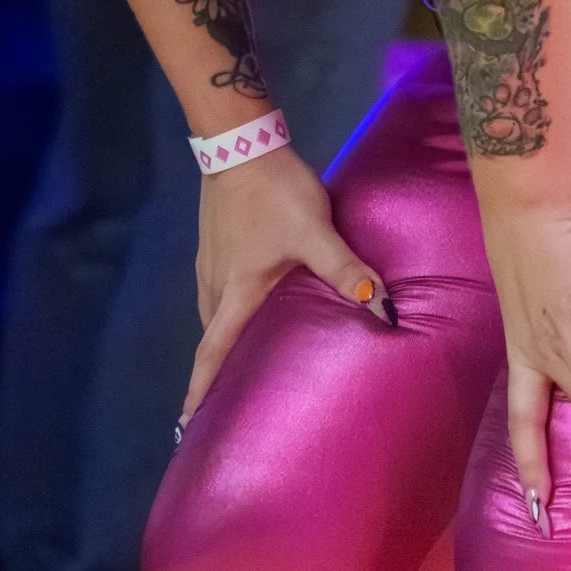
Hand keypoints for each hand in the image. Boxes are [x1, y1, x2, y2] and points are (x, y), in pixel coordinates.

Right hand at [181, 144, 395, 430]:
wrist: (241, 144)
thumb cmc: (274, 194)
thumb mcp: (315, 233)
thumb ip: (345, 271)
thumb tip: (383, 310)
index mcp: (235, 293)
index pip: (212, 354)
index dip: (200, 392)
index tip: (186, 426)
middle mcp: (215, 287)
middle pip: (211, 342)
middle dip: (214, 377)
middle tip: (224, 408)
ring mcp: (210, 266)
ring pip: (214, 318)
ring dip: (222, 346)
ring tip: (238, 370)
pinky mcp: (215, 248)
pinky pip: (217, 298)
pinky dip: (227, 318)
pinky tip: (248, 316)